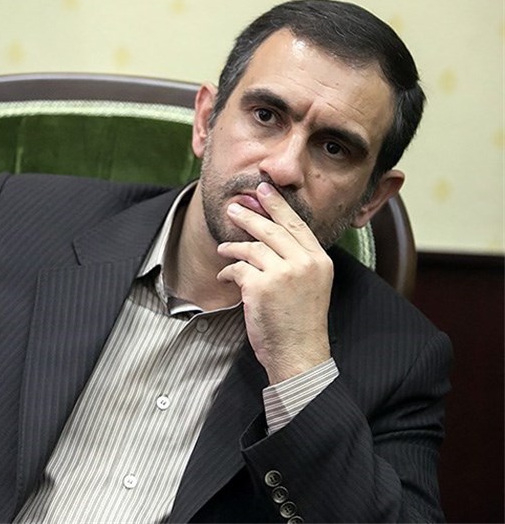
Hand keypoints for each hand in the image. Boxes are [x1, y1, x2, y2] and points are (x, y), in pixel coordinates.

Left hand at [216, 182, 332, 383]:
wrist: (299, 354)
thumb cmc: (301, 323)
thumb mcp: (311, 286)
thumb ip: (298, 261)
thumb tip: (271, 238)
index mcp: (319, 261)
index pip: (297, 225)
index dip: (278, 206)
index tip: (265, 189)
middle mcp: (304, 263)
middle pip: (272, 229)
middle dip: (250, 216)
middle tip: (234, 208)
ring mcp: (283, 274)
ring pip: (251, 247)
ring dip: (233, 247)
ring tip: (223, 249)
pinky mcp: (261, 287)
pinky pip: (238, 269)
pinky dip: (228, 272)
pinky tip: (225, 277)